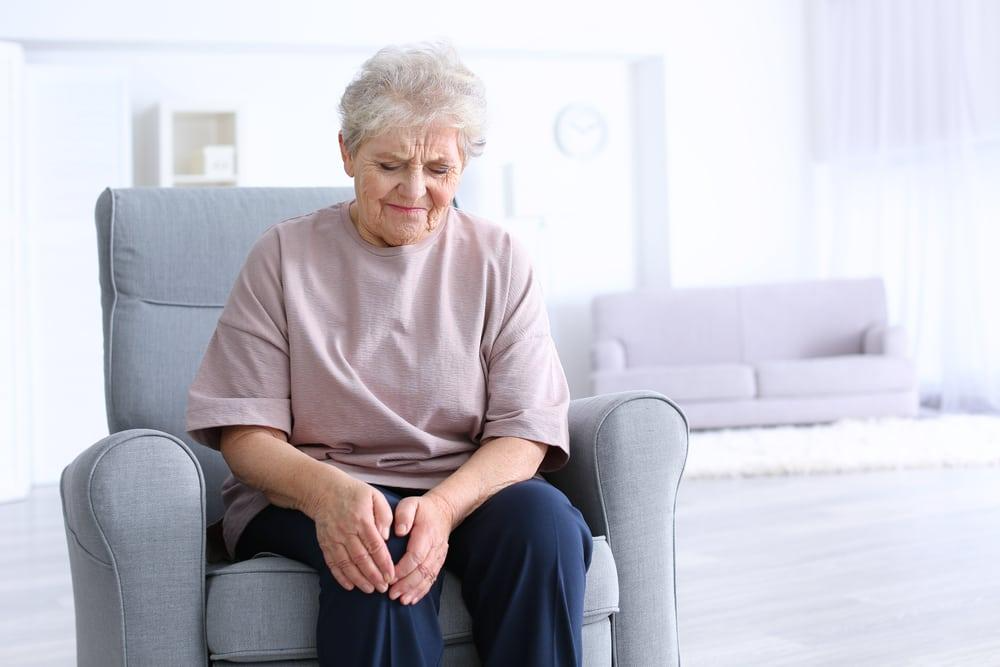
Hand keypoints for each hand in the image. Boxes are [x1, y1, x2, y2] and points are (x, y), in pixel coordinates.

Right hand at [309, 476, 394, 593]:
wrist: (324, 490)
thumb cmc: (354, 493)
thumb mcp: (374, 496)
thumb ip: (384, 515)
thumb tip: (386, 538)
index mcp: (362, 519)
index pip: (375, 546)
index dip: (383, 563)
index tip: (391, 575)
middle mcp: (346, 531)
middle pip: (361, 558)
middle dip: (373, 575)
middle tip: (383, 588)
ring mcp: (334, 538)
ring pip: (346, 564)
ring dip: (359, 579)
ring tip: (370, 589)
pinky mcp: (325, 543)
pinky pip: (332, 563)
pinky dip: (340, 576)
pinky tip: (350, 586)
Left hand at [388, 492, 454, 604]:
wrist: (443, 511)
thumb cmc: (422, 509)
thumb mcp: (410, 503)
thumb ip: (404, 515)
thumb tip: (400, 531)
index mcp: (427, 533)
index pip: (416, 555)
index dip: (403, 569)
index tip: (389, 577)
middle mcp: (435, 547)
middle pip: (422, 570)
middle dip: (407, 584)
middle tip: (392, 594)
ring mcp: (439, 556)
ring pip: (428, 577)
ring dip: (414, 590)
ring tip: (401, 600)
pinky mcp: (439, 561)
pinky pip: (432, 578)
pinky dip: (422, 590)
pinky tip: (412, 599)